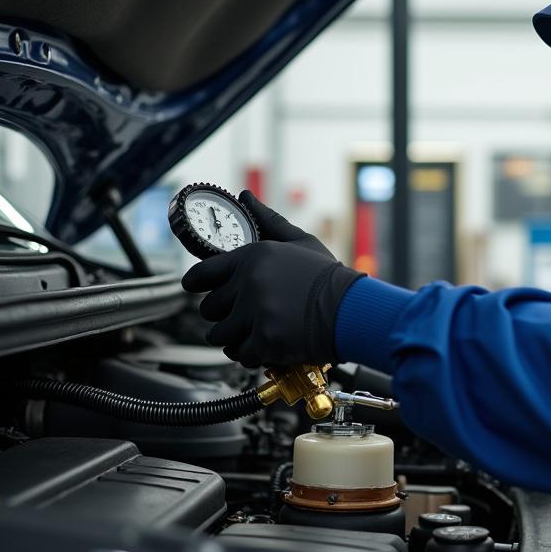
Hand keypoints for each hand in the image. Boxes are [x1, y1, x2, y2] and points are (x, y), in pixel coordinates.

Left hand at [181, 194, 362, 367]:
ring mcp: (257, 314)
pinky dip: (251, 354)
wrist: (354, 310)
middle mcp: (250, 284)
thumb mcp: (301, 242)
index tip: (196, 288)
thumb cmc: (329, 277)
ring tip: (254, 332)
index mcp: (253, 257)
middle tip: (243, 315)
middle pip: (209, 309)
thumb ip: (269, 221)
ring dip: (234, 337)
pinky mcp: (266, 341)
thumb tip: (246, 196)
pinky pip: (241, 354)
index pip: (202, 273)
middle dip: (224, 314)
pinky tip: (266, 346)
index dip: (196, 283)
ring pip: (220, 335)